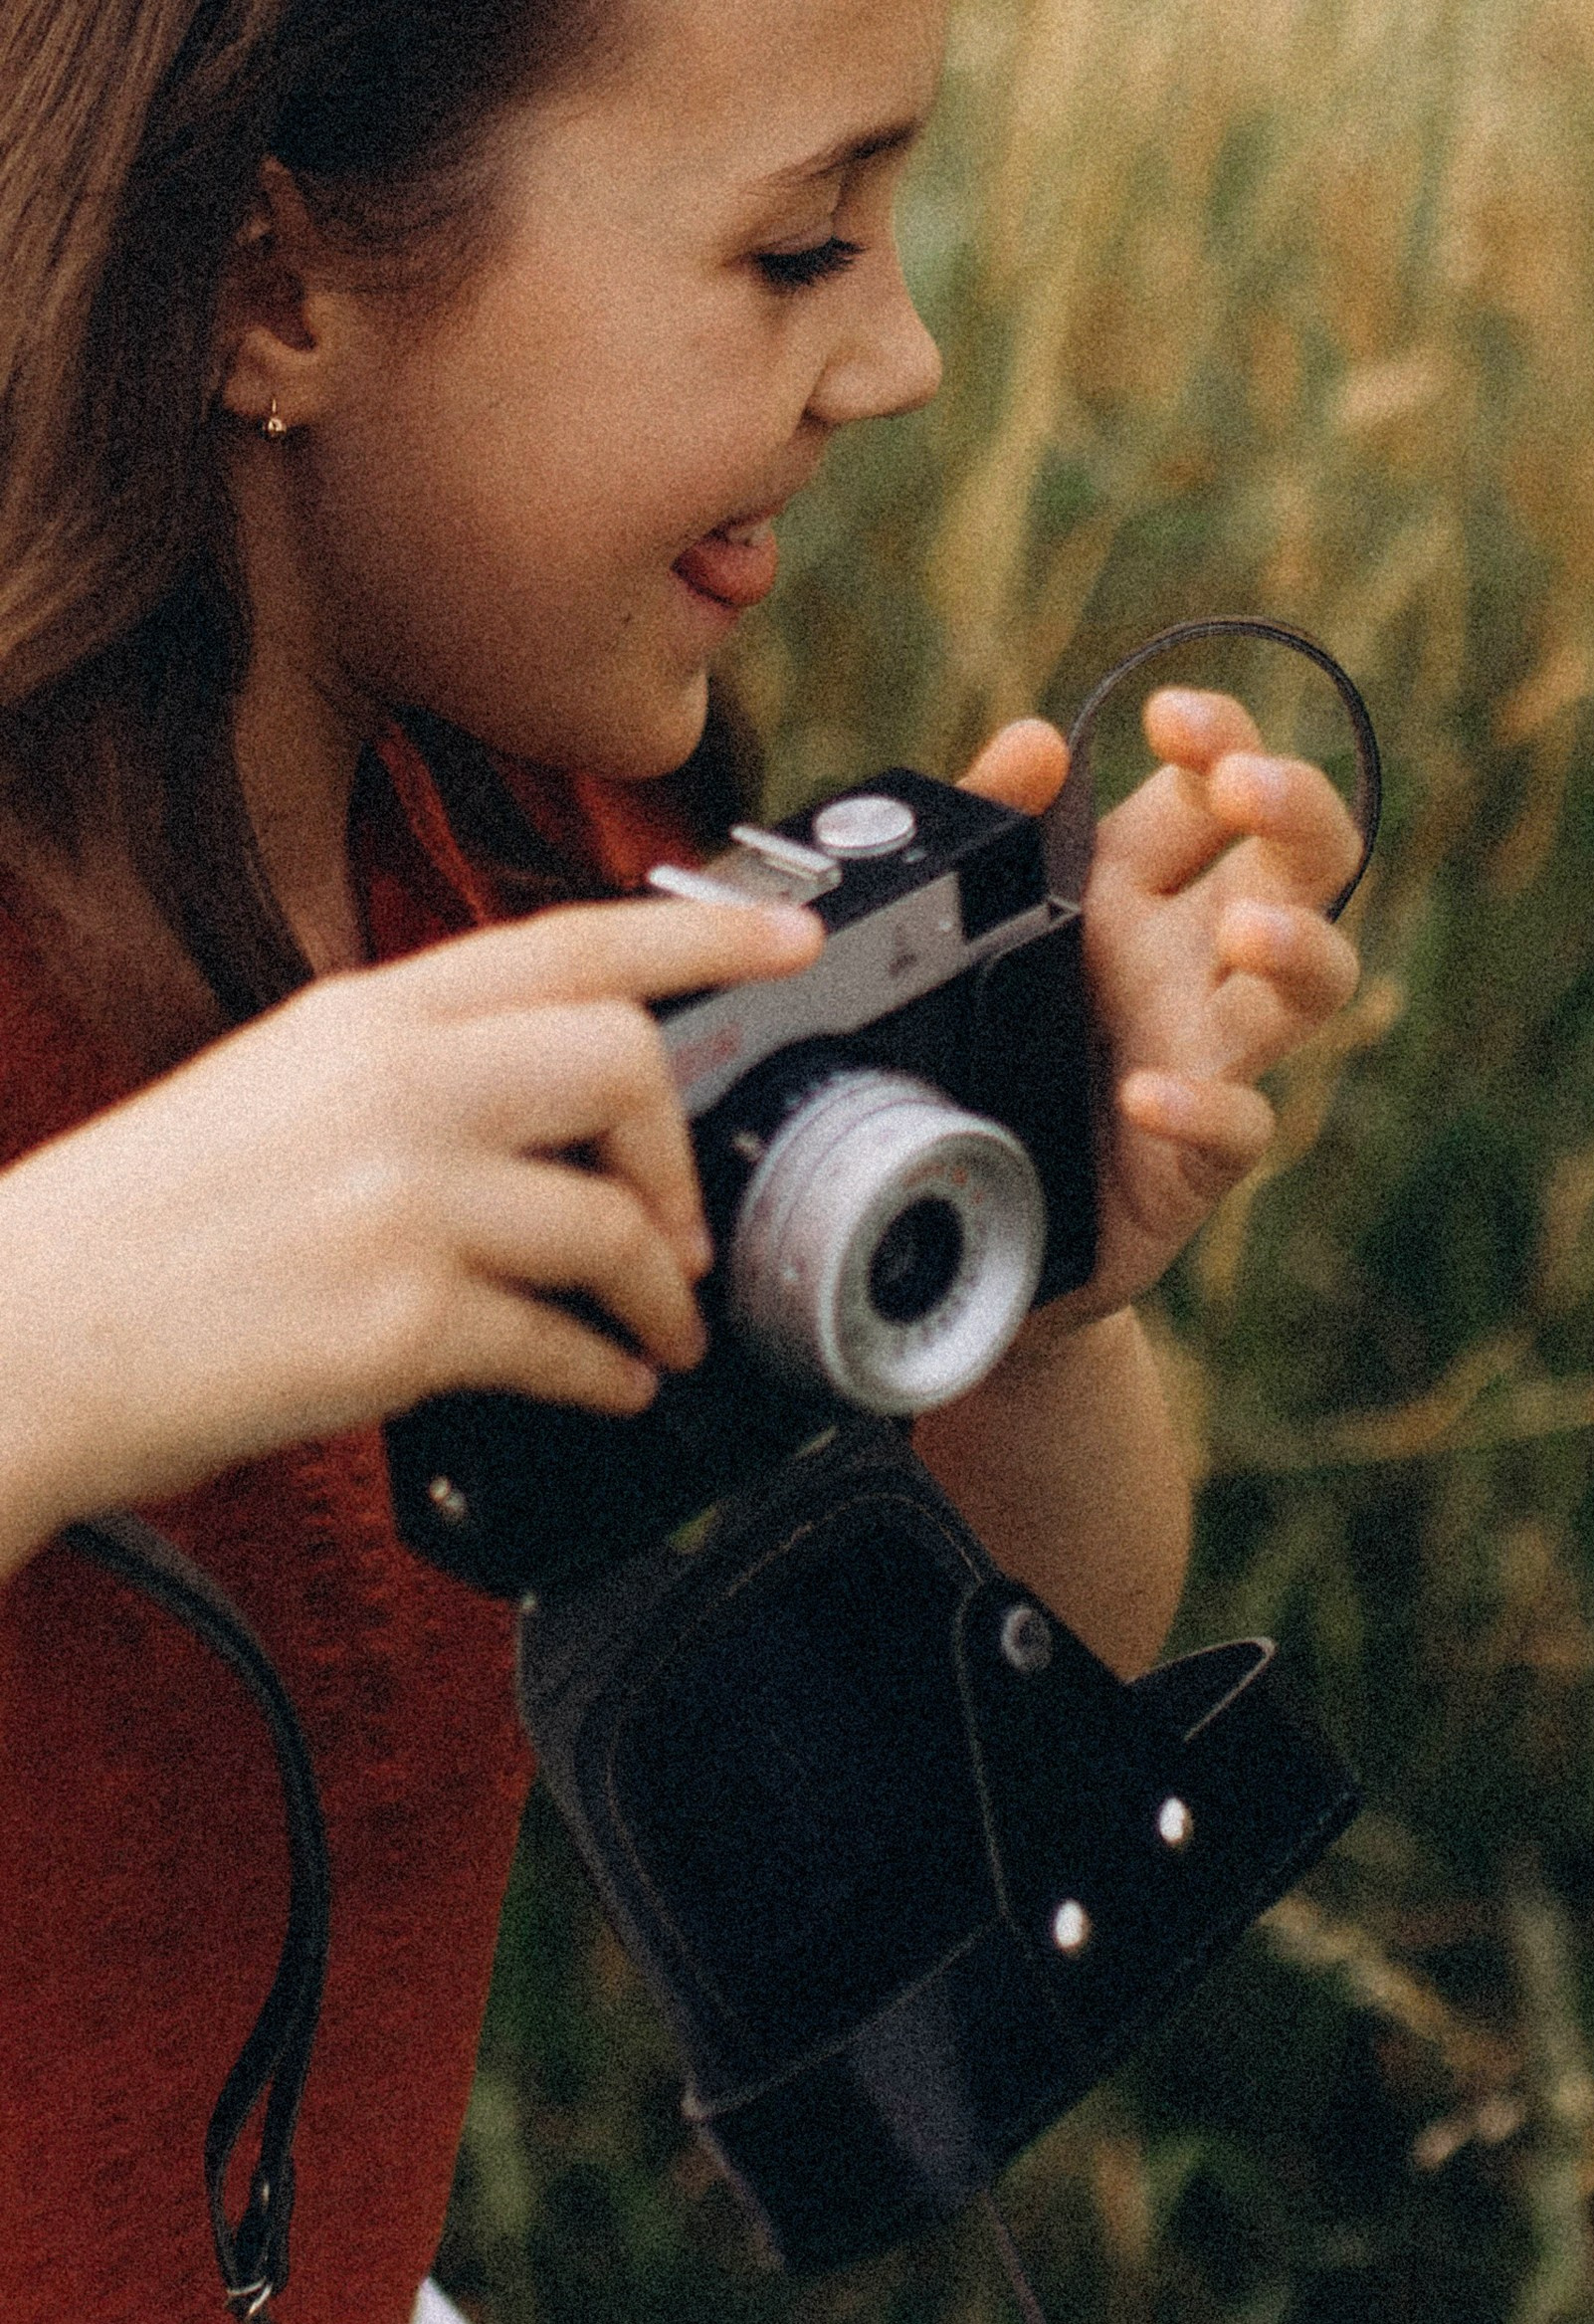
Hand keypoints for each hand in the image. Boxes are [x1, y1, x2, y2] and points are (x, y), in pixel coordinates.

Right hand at [0, 891, 822, 1568]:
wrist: (21, 1332)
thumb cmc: (138, 1229)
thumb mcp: (273, 1090)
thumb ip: (408, 1075)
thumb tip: (546, 1103)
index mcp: (363, 1018)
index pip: (567, 940)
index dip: (701, 934)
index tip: (788, 940)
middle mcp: (392, 1087)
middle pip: (625, 1064)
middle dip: (677, 1157)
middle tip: (678, 1228)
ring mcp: (401, 1201)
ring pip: (615, 1222)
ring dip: (663, 1296)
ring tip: (659, 1333)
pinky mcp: (402, 1323)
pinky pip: (565, 1347)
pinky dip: (609, 1378)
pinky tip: (606, 1389)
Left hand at [962, 687, 1361, 1325]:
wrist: (961, 1203)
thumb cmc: (980, 1047)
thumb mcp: (963, 918)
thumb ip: (993, 822)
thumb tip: (1039, 741)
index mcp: (1140, 883)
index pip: (1218, 782)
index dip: (1221, 735)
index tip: (1170, 721)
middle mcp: (1195, 957)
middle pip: (1306, 863)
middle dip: (1296, 808)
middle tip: (1247, 786)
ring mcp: (1210, 1052)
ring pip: (1312, 989)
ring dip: (1298, 949)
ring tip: (1244, 935)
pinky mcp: (1197, 1157)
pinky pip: (1240, 1127)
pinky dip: (1206, 1107)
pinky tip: (1146, 1094)